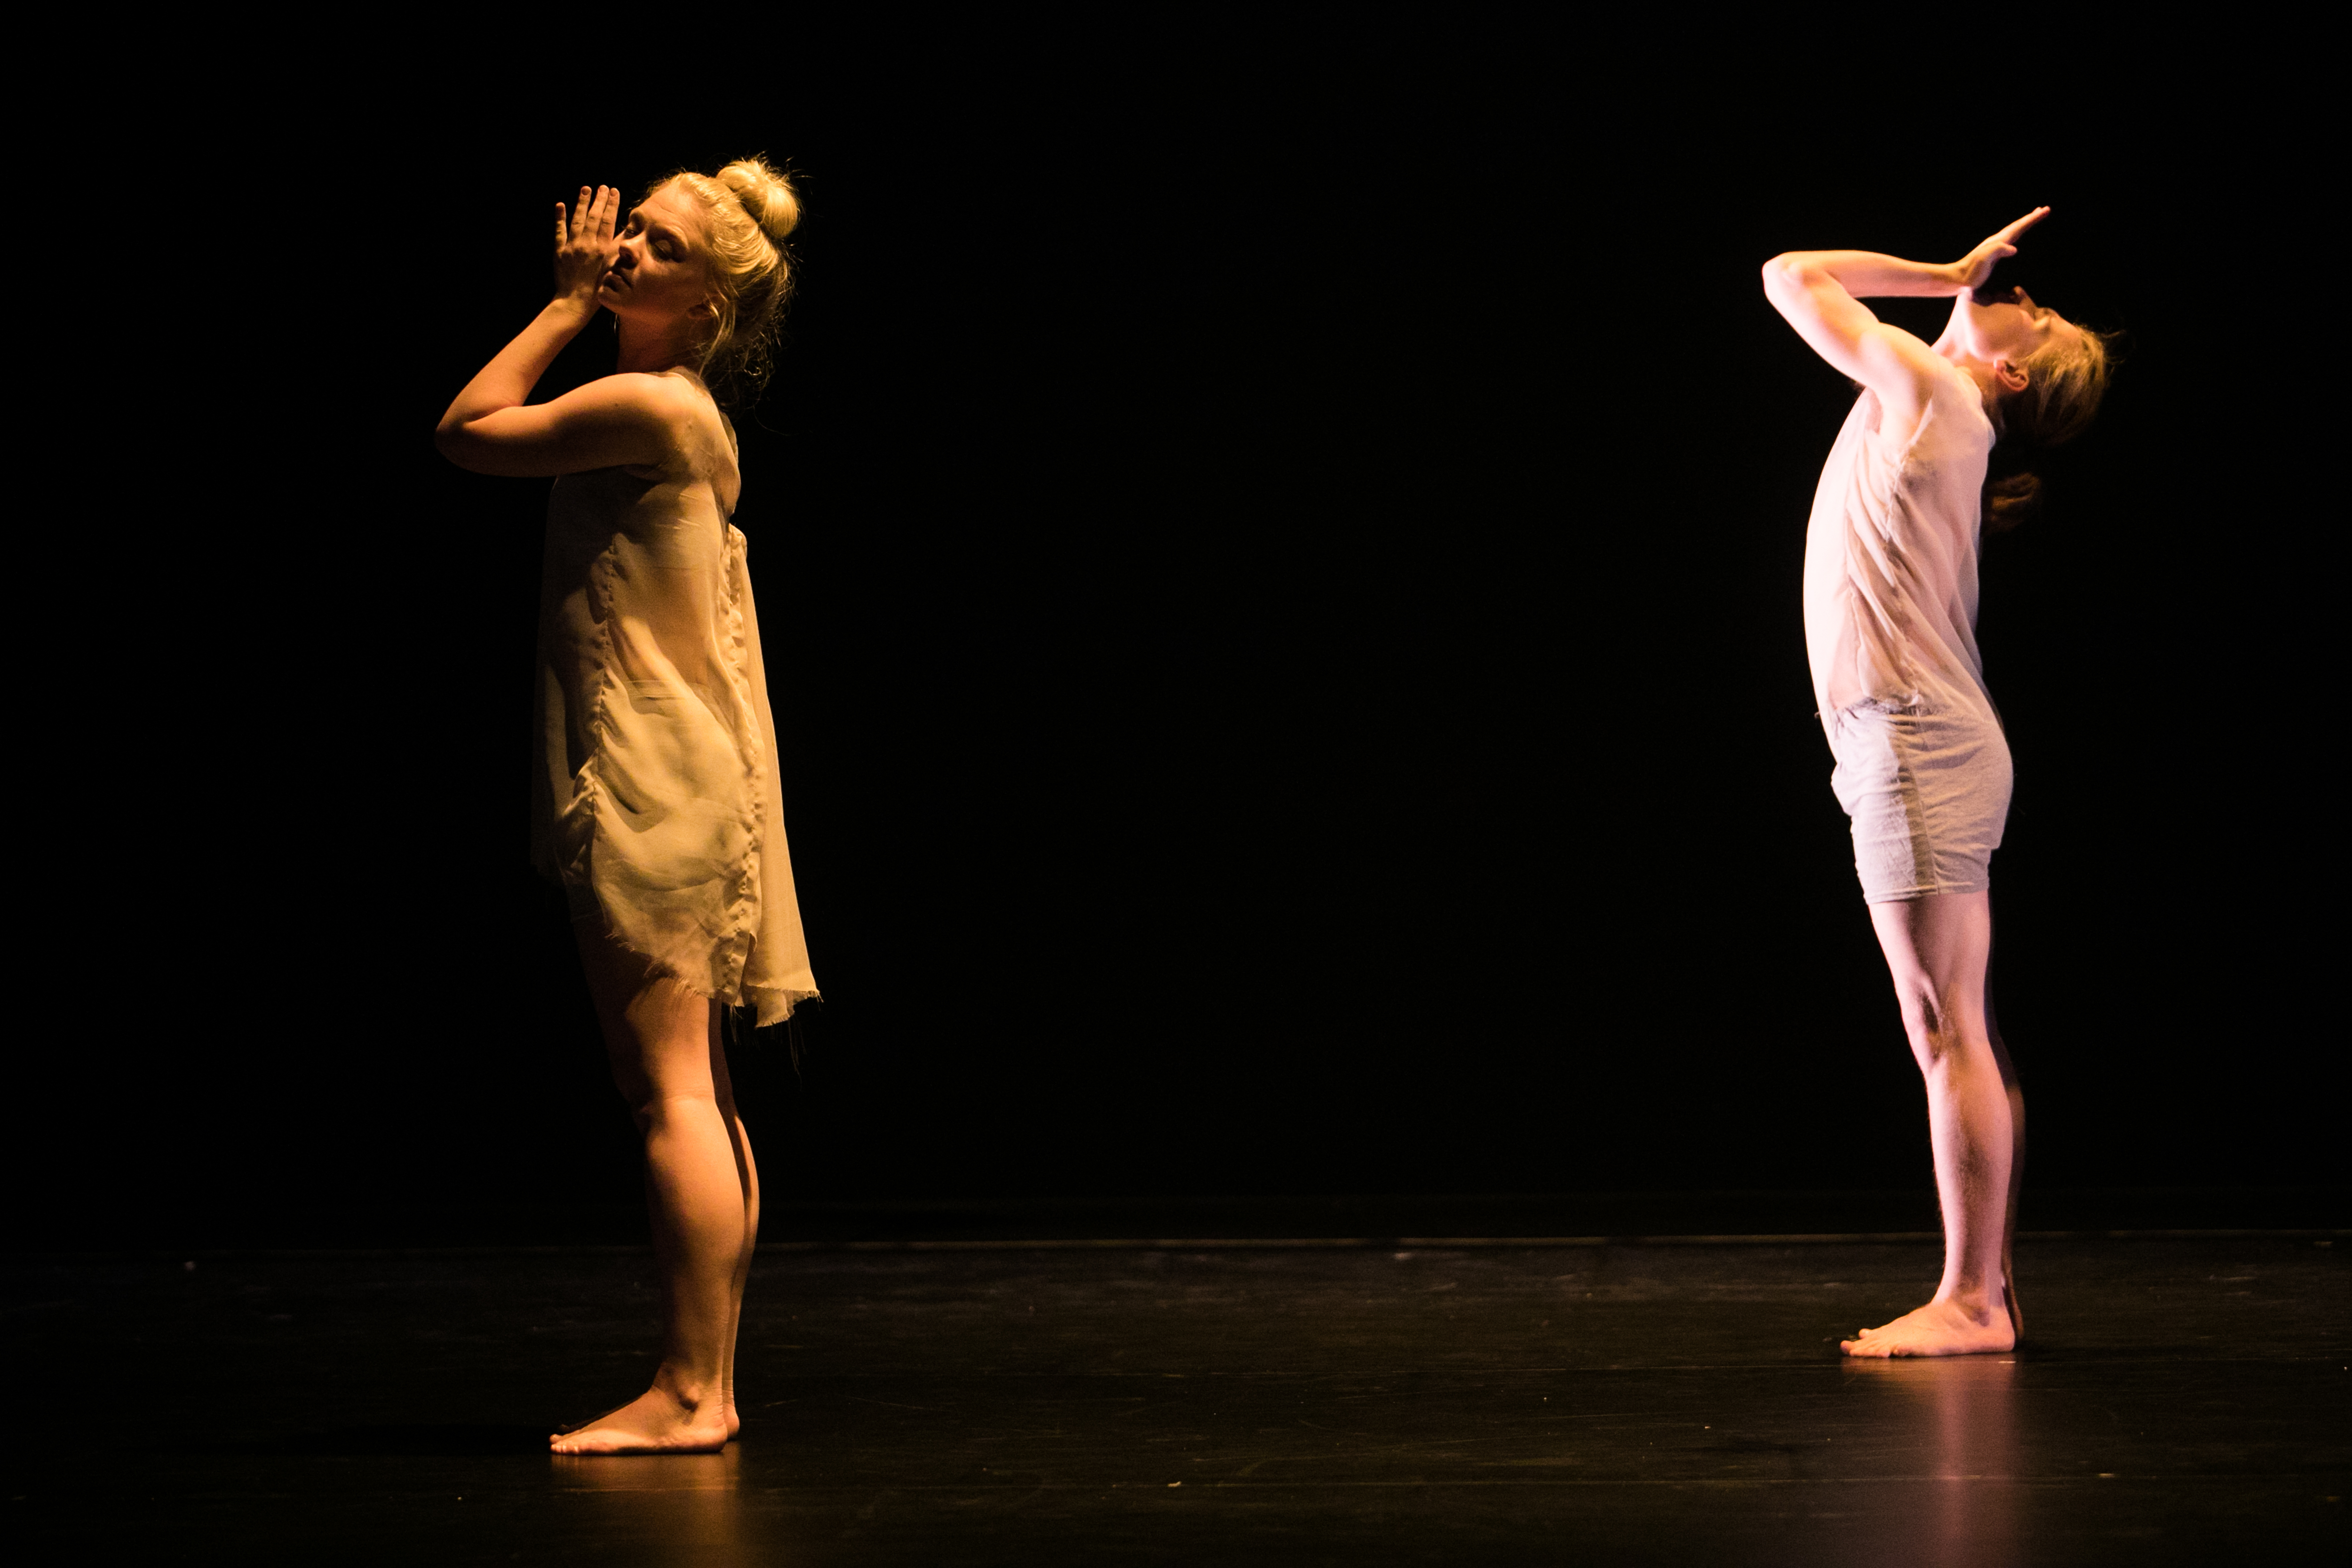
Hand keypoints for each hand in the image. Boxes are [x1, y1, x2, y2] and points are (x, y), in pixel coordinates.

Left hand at [553, 185, 620, 306]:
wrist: (575, 303)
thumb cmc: (598, 290)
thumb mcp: (613, 270)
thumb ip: (617, 251)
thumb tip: (625, 234)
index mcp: (601, 249)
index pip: (608, 221)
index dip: (611, 205)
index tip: (614, 191)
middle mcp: (587, 244)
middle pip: (593, 217)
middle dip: (598, 200)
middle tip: (602, 187)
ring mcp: (571, 246)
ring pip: (577, 220)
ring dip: (581, 203)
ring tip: (585, 189)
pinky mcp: (559, 252)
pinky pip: (559, 231)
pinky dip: (559, 218)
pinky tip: (560, 205)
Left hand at [1950, 207, 2049, 294]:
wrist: (1957, 278)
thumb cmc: (1971, 270)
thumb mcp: (1984, 259)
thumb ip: (1998, 251)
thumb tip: (2014, 249)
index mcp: (1998, 241)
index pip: (2019, 227)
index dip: (2032, 219)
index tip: (2045, 210)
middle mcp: (1997, 241)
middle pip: (2017, 226)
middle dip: (2031, 218)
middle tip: (2044, 209)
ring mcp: (1994, 248)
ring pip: (2013, 232)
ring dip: (2024, 225)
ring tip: (2032, 218)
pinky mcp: (1992, 256)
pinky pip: (2009, 242)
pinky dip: (2016, 236)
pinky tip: (2015, 240)